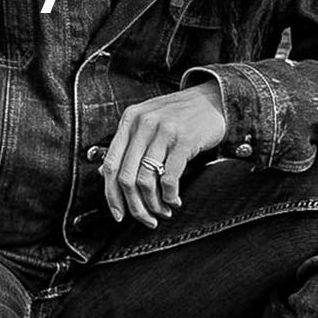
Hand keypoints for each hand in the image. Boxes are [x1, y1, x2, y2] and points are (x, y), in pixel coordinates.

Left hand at [100, 80, 225, 227]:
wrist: (214, 98)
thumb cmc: (180, 114)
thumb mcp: (148, 121)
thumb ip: (128, 143)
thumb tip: (104, 173)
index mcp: (129, 120)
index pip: (110, 164)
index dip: (111, 195)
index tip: (118, 214)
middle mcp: (142, 124)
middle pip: (126, 177)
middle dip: (134, 206)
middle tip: (145, 219)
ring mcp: (163, 131)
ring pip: (146, 181)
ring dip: (153, 204)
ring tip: (163, 211)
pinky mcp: (184, 140)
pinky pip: (169, 178)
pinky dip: (169, 196)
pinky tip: (174, 200)